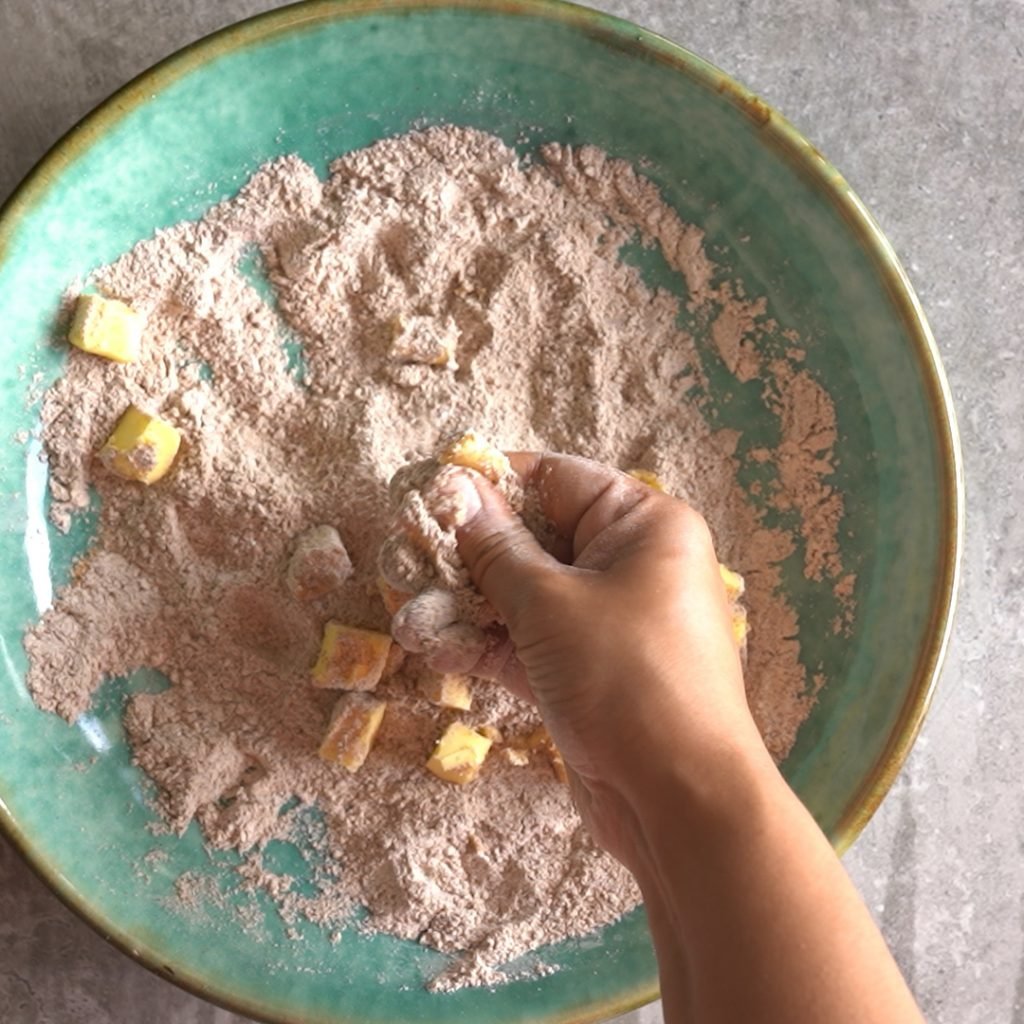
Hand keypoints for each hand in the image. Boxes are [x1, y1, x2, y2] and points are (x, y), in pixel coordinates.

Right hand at [441, 453, 765, 867]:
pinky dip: (488, 644)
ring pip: (528, 595)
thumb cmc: (626, 678)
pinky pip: (532, 642)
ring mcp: (610, 622)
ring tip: (406, 606)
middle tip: (406, 555)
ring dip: (469, 603)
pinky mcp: (590, 672)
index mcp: (643, 525)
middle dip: (470, 552)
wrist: (681, 802)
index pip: (556, 481)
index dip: (491, 484)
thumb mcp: (550, 604)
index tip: (430, 492)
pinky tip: (433, 648)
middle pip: (537, 539)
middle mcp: (631, 565)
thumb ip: (495, 548)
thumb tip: (455, 490)